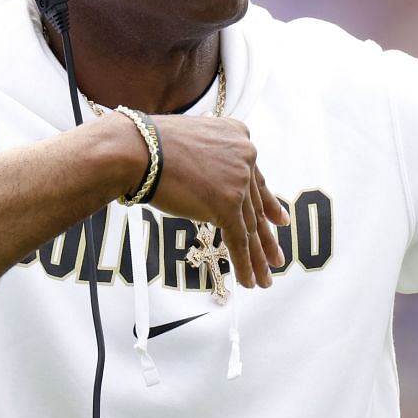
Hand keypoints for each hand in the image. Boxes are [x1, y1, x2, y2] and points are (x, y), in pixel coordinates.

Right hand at [145, 116, 289, 287]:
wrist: (138, 149)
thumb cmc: (149, 145)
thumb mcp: (189, 142)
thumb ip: (207, 160)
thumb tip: (205, 182)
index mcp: (238, 136)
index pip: (255, 179)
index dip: (268, 204)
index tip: (279, 220)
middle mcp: (244, 156)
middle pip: (255, 206)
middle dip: (265, 237)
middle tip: (276, 257)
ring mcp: (238, 180)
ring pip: (250, 227)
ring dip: (258, 258)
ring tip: (265, 280)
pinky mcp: (227, 204)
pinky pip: (239, 240)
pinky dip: (244, 264)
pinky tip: (249, 282)